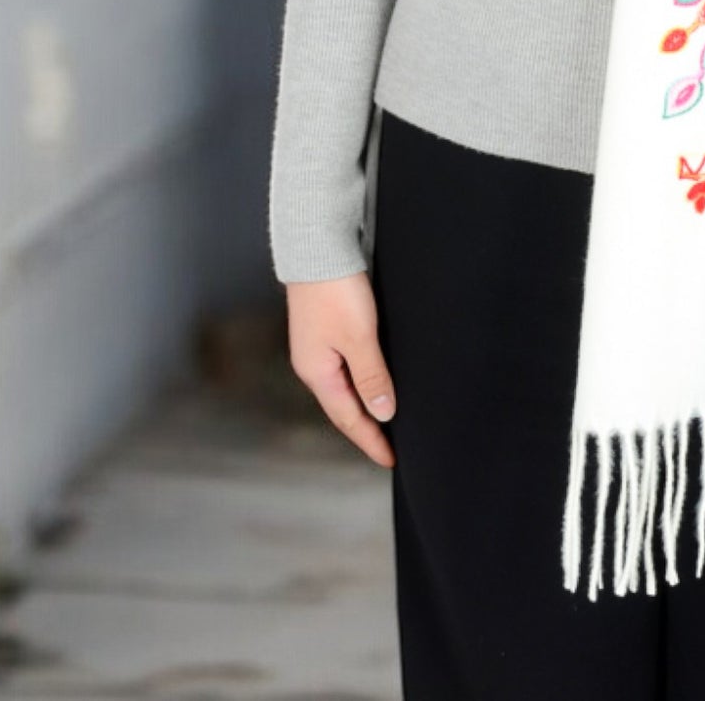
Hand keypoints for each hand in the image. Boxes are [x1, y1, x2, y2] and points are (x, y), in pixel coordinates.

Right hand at [286, 272, 397, 467]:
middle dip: (366, 428)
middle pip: (343, 406)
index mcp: (317, 372)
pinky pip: (345, 366)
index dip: (371, 440)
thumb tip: (382, 414)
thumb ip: (372, 377)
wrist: (317, 244)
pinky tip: (373, 380)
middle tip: (390, 447)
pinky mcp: (326, 327)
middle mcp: (313, 363)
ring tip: (385, 421)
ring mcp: (318, 345)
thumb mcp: (359, 337)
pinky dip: (361, 381)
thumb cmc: (336, 290)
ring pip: (344, 386)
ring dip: (363, 405)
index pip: (348, 418)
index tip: (390, 460)